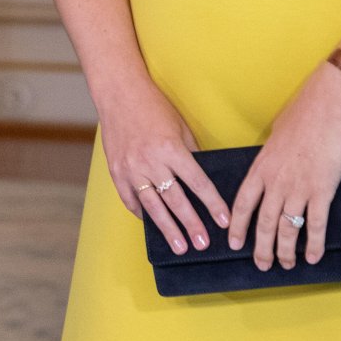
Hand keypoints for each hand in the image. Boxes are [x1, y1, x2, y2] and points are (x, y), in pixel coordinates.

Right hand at [98, 77, 229, 255]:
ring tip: (179, 247)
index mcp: (171, 148)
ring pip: (153, 206)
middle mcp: (150, 161)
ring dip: (167, 228)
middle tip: (203, 244)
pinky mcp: (116, 171)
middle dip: (191, 225)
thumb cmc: (153, 107)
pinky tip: (151, 224)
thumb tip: (201, 180)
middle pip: (176, 200)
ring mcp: (131, 168)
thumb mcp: (180, 127)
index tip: (224, 221)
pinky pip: (130, 199)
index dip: (212, 204)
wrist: (119, 93)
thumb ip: (190, 154)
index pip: (198, 182)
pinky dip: (141, 213)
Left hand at [227, 62, 340, 271]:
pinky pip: (316, 224)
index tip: (234, 244)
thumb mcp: (276, 134)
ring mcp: (299, 188)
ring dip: (286, 251)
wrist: (328, 106)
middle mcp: (276, 182)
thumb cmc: (302, 114)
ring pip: (287, 229)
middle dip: (262, 247)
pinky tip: (314, 257)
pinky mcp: (322, 190)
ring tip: (286, 265)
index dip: (238, 227)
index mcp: (262, 167)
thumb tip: (271, 161)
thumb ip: (271, 155)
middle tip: (262, 264)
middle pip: (264, 223)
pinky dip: (315, 244)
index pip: (243, 204)